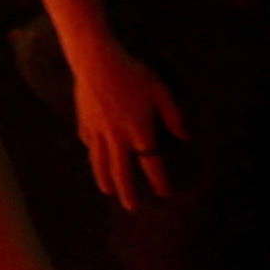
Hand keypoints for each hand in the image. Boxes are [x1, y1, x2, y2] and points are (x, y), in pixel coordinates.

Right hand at [65, 32, 184, 207]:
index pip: (151, 163)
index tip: (164, 193)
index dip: (159, 180)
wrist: (95, 62)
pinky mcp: (84, 122)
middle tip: (131, 207)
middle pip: (122, 171)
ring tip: (108, 192)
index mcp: (140, 131)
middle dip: (128, 191)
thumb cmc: (133, 74)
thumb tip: (185, 136)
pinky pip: (88, 142)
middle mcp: (118, 138)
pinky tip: (93, 155)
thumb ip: (173, 115)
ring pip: (100, 162)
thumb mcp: (161, 91)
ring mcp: (98, 131)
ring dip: (105, 179)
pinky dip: (92, 152)